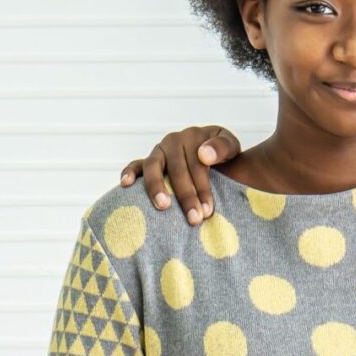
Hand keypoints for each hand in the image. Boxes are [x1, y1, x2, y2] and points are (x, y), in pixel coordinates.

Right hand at [119, 126, 242, 224]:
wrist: (214, 155)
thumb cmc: (223, 154)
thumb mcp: (231, 147)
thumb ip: (223, 147)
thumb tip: (204, 155)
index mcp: (194, 136)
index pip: (197, 164)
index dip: (203, 188)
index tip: (208, 211)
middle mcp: (174, 141)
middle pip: (178, 170)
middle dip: (186, 196)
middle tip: (194, 219)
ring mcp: (159, 151)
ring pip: (153, 167)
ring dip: (157, 187)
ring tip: (163, 206)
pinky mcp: (147, 161)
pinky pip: (135, 165)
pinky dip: (129, 172)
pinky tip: (125, 184)